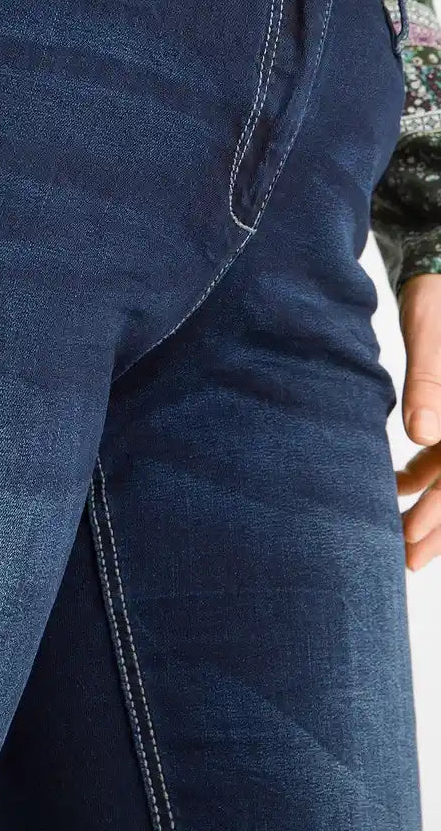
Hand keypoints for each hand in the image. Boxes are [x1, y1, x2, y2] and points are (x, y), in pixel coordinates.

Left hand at [395, 272, 440, 569]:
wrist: (439, 269)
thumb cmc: (438, 297)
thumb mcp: (431, 334)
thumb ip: (430, 382)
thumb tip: (423, 435)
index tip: (413, 545)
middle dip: (439, 525)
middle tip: (405, 562)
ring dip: (431, 506)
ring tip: (400, 539)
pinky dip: (423, 472)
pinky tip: (394, 486)